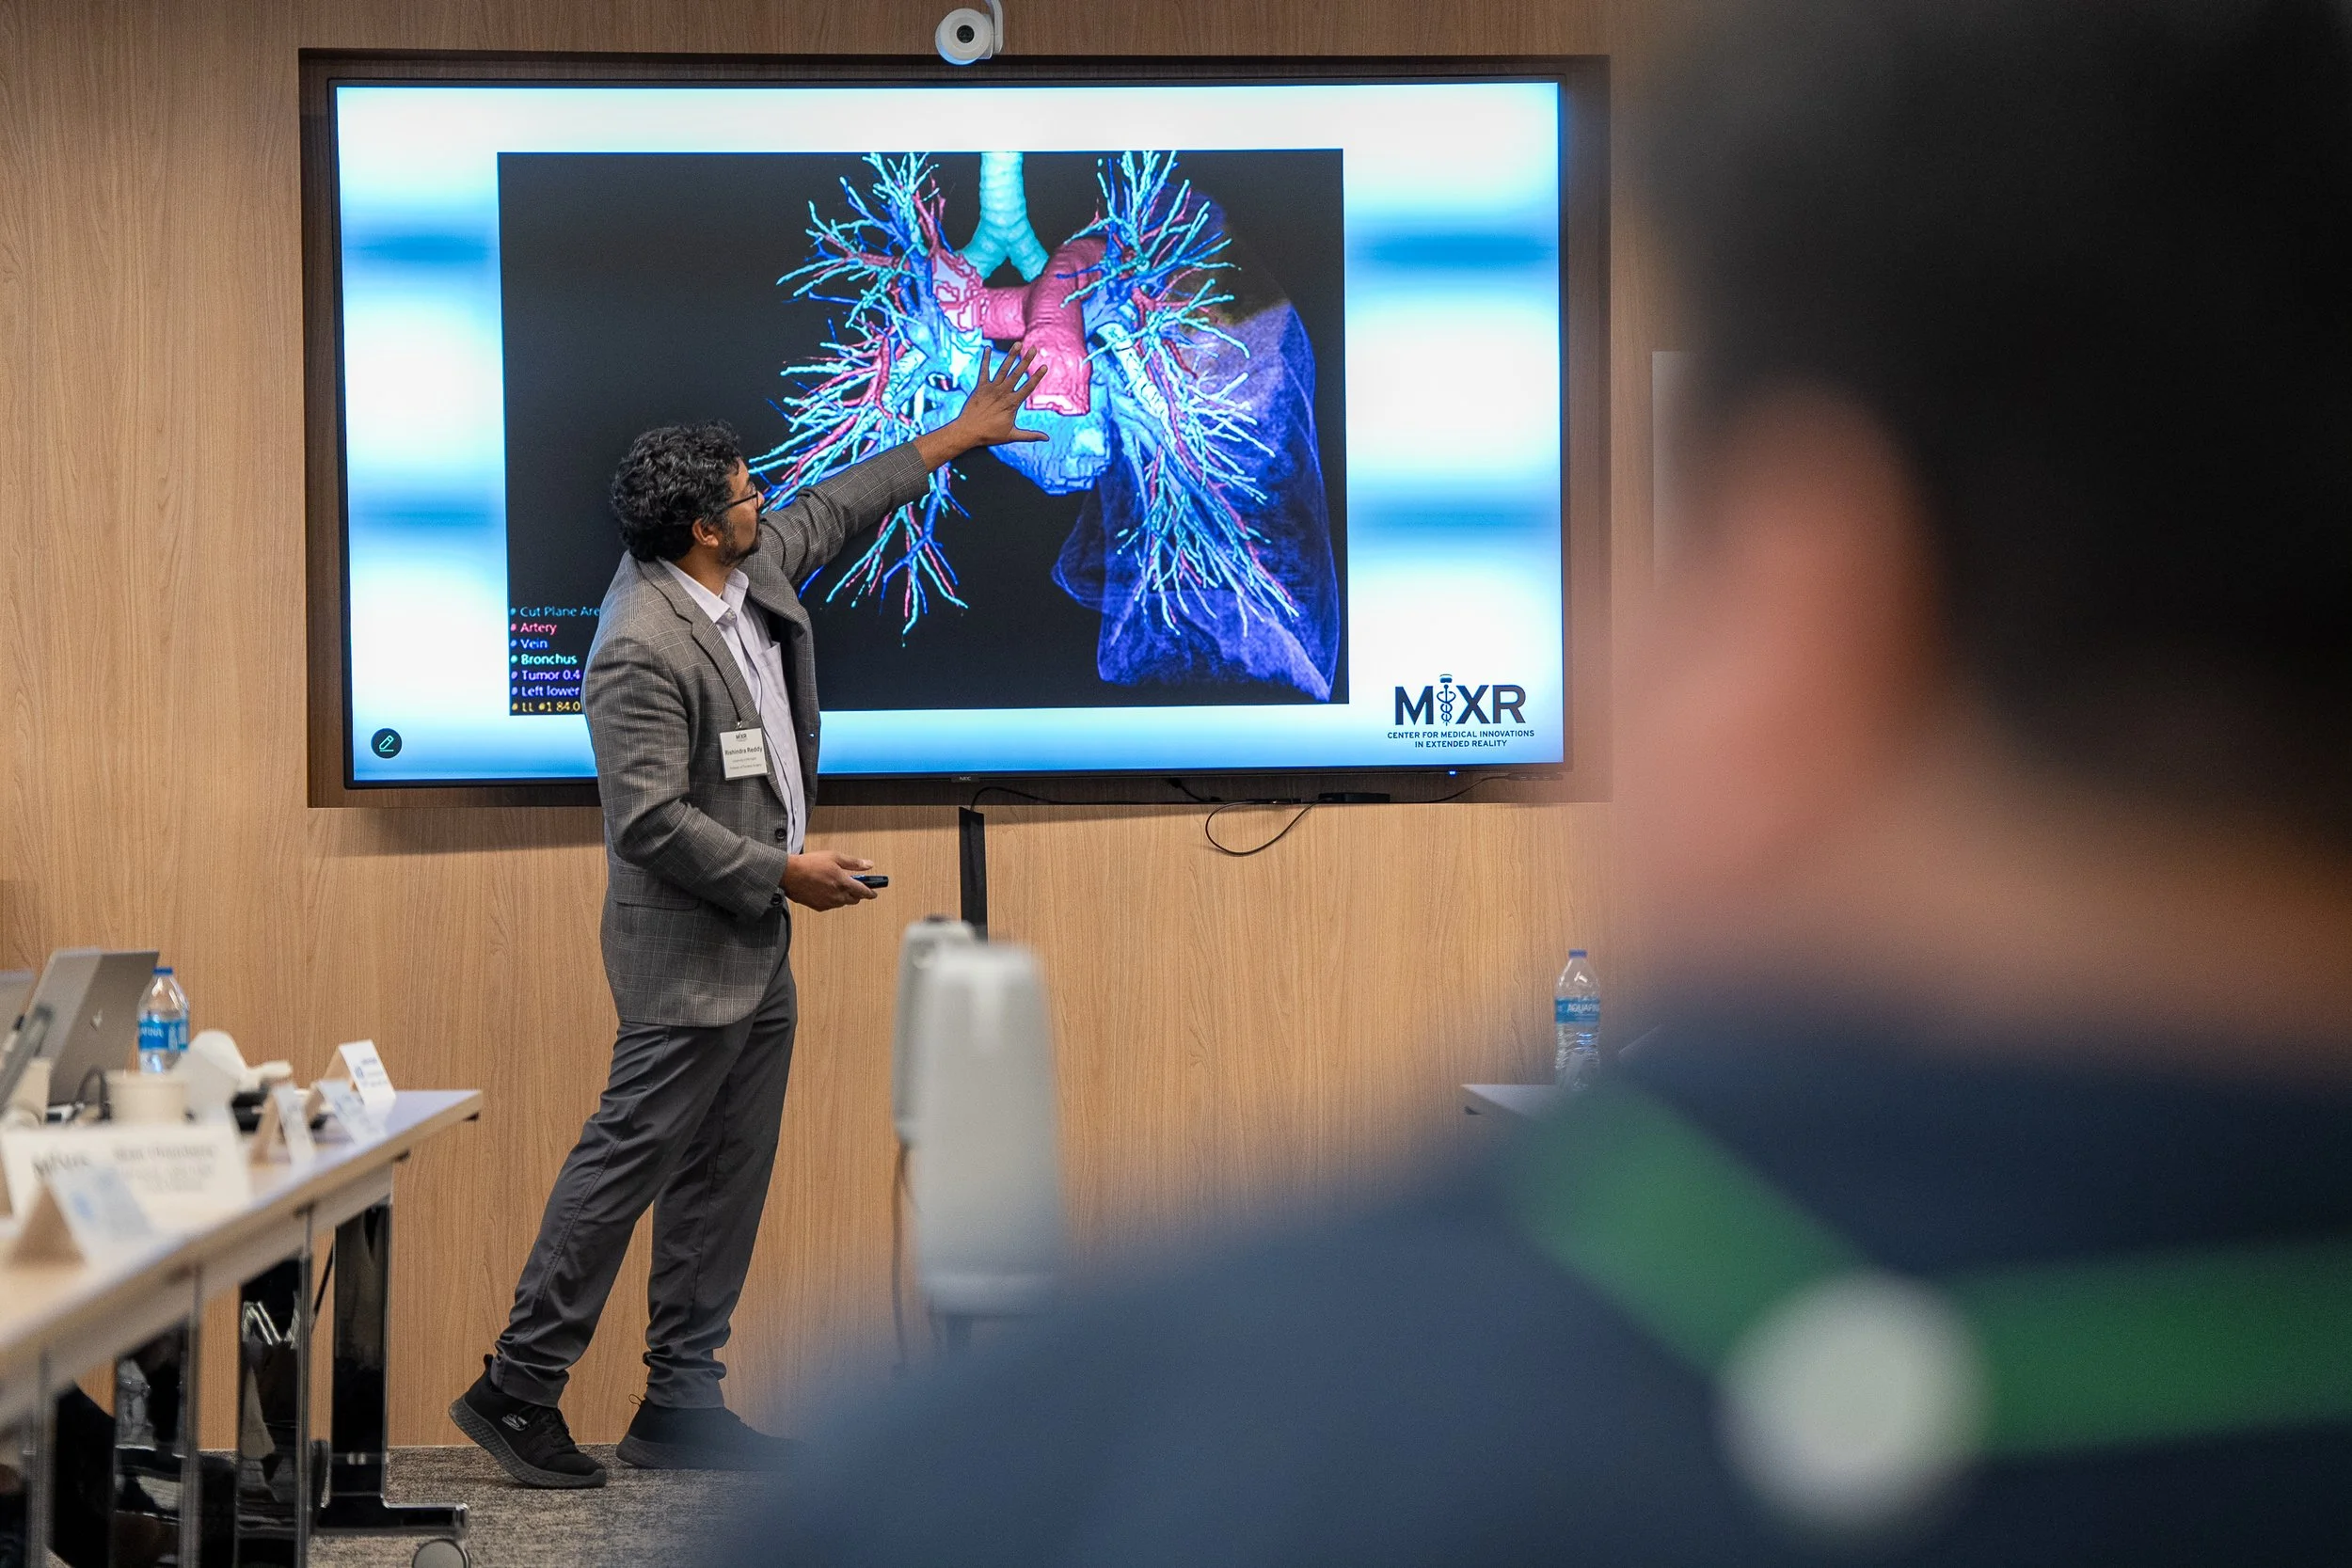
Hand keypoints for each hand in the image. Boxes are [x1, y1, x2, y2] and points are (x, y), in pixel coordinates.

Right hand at [783, 850, 880, 911]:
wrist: (790, 874)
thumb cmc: (810, 864)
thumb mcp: (835, 857)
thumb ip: (854, 863)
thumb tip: (869, 865)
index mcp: (843, 882)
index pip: (863, 891)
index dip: (871, 892)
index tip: (874, 893)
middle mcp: (837, 895)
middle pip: (854, 899)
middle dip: (857, 893)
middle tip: (854, 885)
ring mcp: (828, 903)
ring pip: (843, 902)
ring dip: (844, 896)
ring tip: (836, 885)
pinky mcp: (819, 907)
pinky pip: (831, 905)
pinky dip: (833, 899)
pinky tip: (826, 890)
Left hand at [916, 347, 1048, 469]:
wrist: (968, 431)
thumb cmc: (990, 435)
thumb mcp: (1012, 436)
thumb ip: (1030, 435)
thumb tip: (1047, 439)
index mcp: (1012, 403)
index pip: (1028, 387)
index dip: (1037, 376)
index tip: (1044, 366)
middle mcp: (1002, 393)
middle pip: (1017, 374)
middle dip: (1026, 360)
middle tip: (1034, 349)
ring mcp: (991, 388)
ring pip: (1003, 369)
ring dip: (1011, 356)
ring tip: (1018, 344)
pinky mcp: (980, 387)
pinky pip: (983, 371)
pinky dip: (985, 359)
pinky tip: (987, 348)